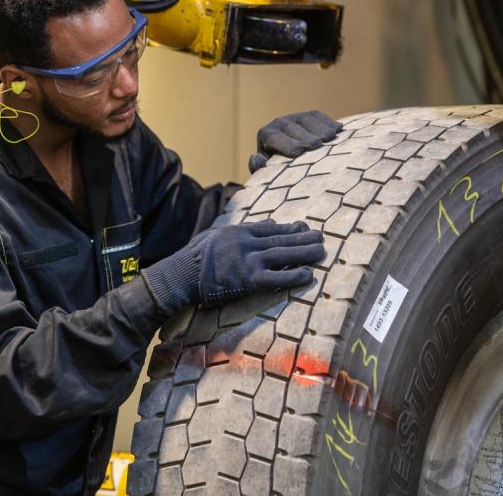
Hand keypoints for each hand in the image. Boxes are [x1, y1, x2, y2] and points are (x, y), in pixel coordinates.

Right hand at [142, 221, 324, 314]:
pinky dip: (294, 275)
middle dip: (302, 238)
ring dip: (305, 252)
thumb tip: (264, 223)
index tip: (303, 227)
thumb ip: (239, 231)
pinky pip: (277, 277)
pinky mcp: (248, 280)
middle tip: (320, 236)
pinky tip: (309, 274)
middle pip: (280, 239)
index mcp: (238, 231)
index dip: (288, 228)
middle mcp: (246, 243)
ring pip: (283, 254)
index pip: (269, 228)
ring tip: (321, 251)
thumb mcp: (214, 235)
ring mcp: (248, 261)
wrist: (181, 275)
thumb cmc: (193, 257)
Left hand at [250, 111, 342, 172]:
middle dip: (305, 137)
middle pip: (293, 128)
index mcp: (266, 135)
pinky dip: (328, 122)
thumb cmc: (277, 170)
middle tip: (317, 146)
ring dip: (319, 129)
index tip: (299, 152)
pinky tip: (338, 129)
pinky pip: (318, 116)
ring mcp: (296, 117)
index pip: (275, 138)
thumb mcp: (266, 172)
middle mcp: (279, 123)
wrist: (290, 159)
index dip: (287, 144)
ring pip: (307, 120)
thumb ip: (259, 167)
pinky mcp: (310, 115)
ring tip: (330, 137)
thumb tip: (255, 157)